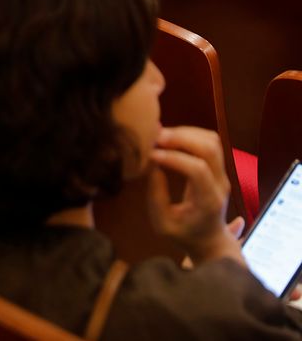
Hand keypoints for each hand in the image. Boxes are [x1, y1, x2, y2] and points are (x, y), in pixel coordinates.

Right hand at [146, 126, 241, 265]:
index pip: (198, 169)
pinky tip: (170, 140)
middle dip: (181, 137)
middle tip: (155, 137)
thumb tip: (152, 164)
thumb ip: (156, 196)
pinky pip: (209, 142)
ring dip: (185, 133)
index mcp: (208, 201)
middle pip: (209, 148)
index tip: (151, 156)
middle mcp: (220, 184)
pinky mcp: (218, 168)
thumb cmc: (184, 235)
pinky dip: (189, 134)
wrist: (210, 241)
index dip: (173, 158)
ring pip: (211, 140)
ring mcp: (222, 174)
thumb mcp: (162, 224)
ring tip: (161, 137)